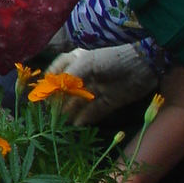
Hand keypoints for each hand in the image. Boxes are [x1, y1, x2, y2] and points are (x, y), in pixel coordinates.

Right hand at [44, 44, 159, 122]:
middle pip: (68, 90)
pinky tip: (77, 124)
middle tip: (50, 113)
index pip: (58, 71)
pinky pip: (95, 111)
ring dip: (70, 111)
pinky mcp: (110, 101)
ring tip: (61, 122)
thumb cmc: (112, 58)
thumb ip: (68, 77)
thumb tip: (51, 89)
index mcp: (79, 61)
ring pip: (80, 102)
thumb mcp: (87, 63)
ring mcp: (98, 89)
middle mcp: (86, 75)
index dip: (49, 82)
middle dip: (58, 101)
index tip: (40, 94)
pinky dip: (86, 117)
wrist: (143, 63)